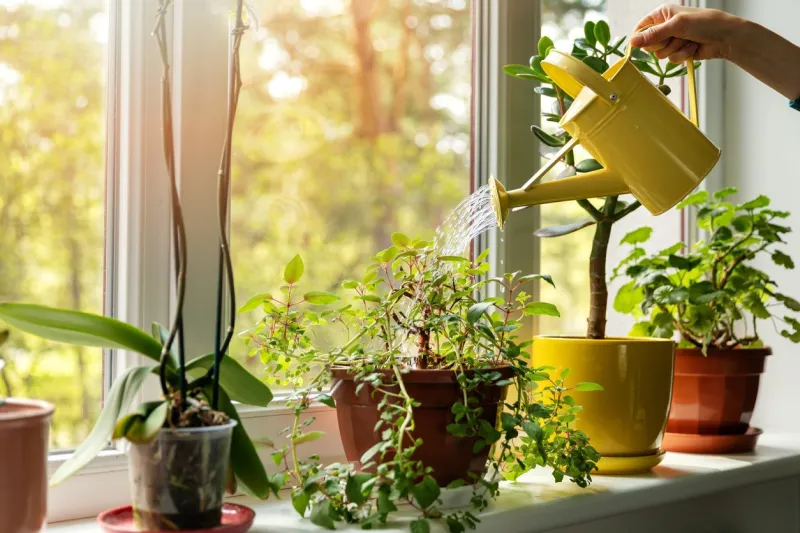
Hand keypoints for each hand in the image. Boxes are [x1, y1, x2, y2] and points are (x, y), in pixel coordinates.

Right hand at [629, 4, 743, 62]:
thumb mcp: (676, 25)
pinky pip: (671, 59)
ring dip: (675, 49)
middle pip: (649, 44)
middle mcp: (665, 27)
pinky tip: (693, 47)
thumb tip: (631, 42)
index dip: (640, 38)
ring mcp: (672, 40)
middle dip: (663, 44)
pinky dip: (682, 54)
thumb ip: (653, 34)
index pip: (641, 28)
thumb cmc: (704, 23)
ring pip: (660, 54)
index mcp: (662, 14)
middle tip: (675, 37)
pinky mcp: (679, 51)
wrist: (725, 37)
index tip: (643, 44)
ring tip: (688, 41)